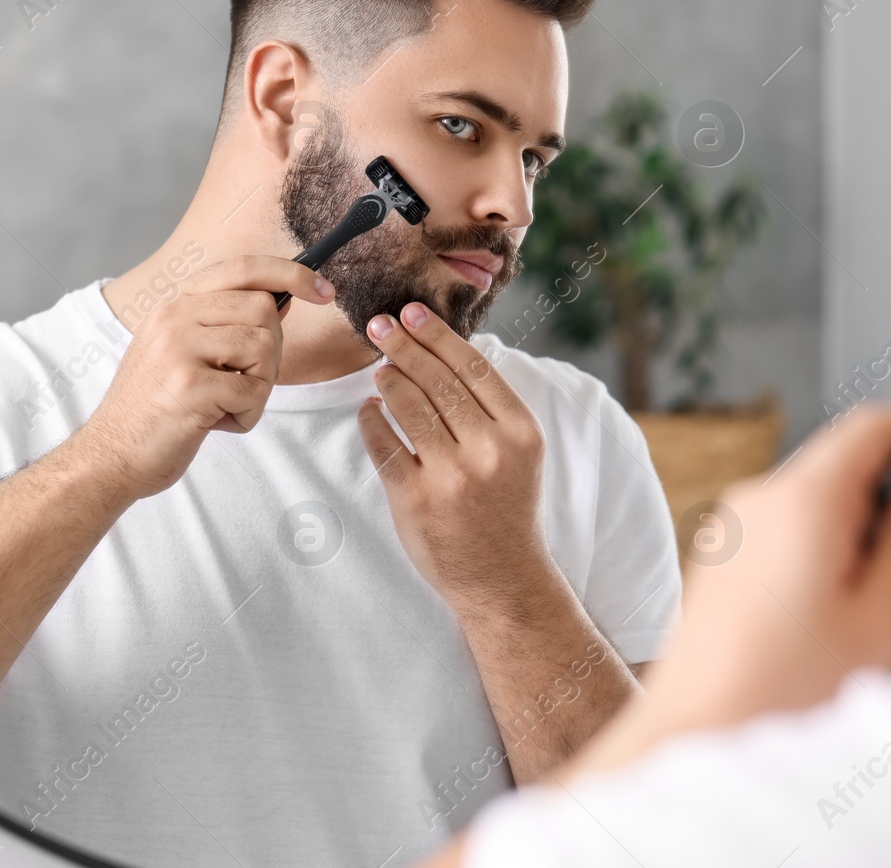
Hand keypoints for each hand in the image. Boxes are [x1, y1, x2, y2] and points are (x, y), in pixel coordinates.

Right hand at [74, 255, 333, 501]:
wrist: (109, 457)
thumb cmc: (155, 409)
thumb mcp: (182, 353)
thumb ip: (225, 323)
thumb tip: (282, 296)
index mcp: (175, 305)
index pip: (244, 268)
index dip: (291, 273)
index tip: (324, 291)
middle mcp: (174, 317)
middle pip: (264, 310)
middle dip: (270, 353)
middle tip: (240, 384)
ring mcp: (178, 349)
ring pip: (264, 348)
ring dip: (258, 388)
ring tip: (223, 405)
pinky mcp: (188, 386)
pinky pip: (253, 392)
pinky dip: (246, 416)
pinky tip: (215, 424)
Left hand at [356, 301, 549, 608]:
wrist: (503, 578)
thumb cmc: (507, 507)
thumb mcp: (518, 453)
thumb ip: (490, 408)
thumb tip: (442, 352)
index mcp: (521, 432)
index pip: (474, 368)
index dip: (439, 336)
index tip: (414, 312)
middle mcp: (489, 450)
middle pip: (438, 380)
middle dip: (404, 345)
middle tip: (382, 325)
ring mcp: (452, 476)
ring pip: (408, 406)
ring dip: (388, 379)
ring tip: (381, 368)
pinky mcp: (416, 500)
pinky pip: (384, 445)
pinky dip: (372, 420)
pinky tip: (370, 409)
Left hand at [598, 406, 890, 756]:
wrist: (696, 744)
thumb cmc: (783, 698)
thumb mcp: (880, 617)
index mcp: (799, 503)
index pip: (871, 425)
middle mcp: (755, 502)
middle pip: (841, 460)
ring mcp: (730, 530)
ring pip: (813, 498)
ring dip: (859, 523)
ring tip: (882, 598)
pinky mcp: (719, 561)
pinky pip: (782, 530)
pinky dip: (822, 547)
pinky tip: (836, 611)